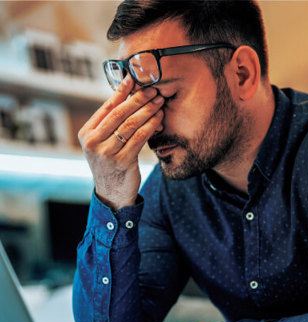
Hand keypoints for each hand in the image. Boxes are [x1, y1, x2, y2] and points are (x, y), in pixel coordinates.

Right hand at [78, 76, 163, 210]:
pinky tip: (159, 118)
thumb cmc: (111, 164)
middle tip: (153, 89)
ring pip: (130, 124)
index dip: (121, 91)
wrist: (112, 193)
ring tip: (159, 101)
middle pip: (119, 113)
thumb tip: (129, 97)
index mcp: (86, 133)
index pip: (106, 107)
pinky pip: (139, 138)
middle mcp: (93, 142)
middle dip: (138, 99)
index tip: (134, 78)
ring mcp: (106, 152)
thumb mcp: (104, 143)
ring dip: (147, 110)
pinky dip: (150, 126)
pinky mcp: (122, 161)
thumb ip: (111, 124)